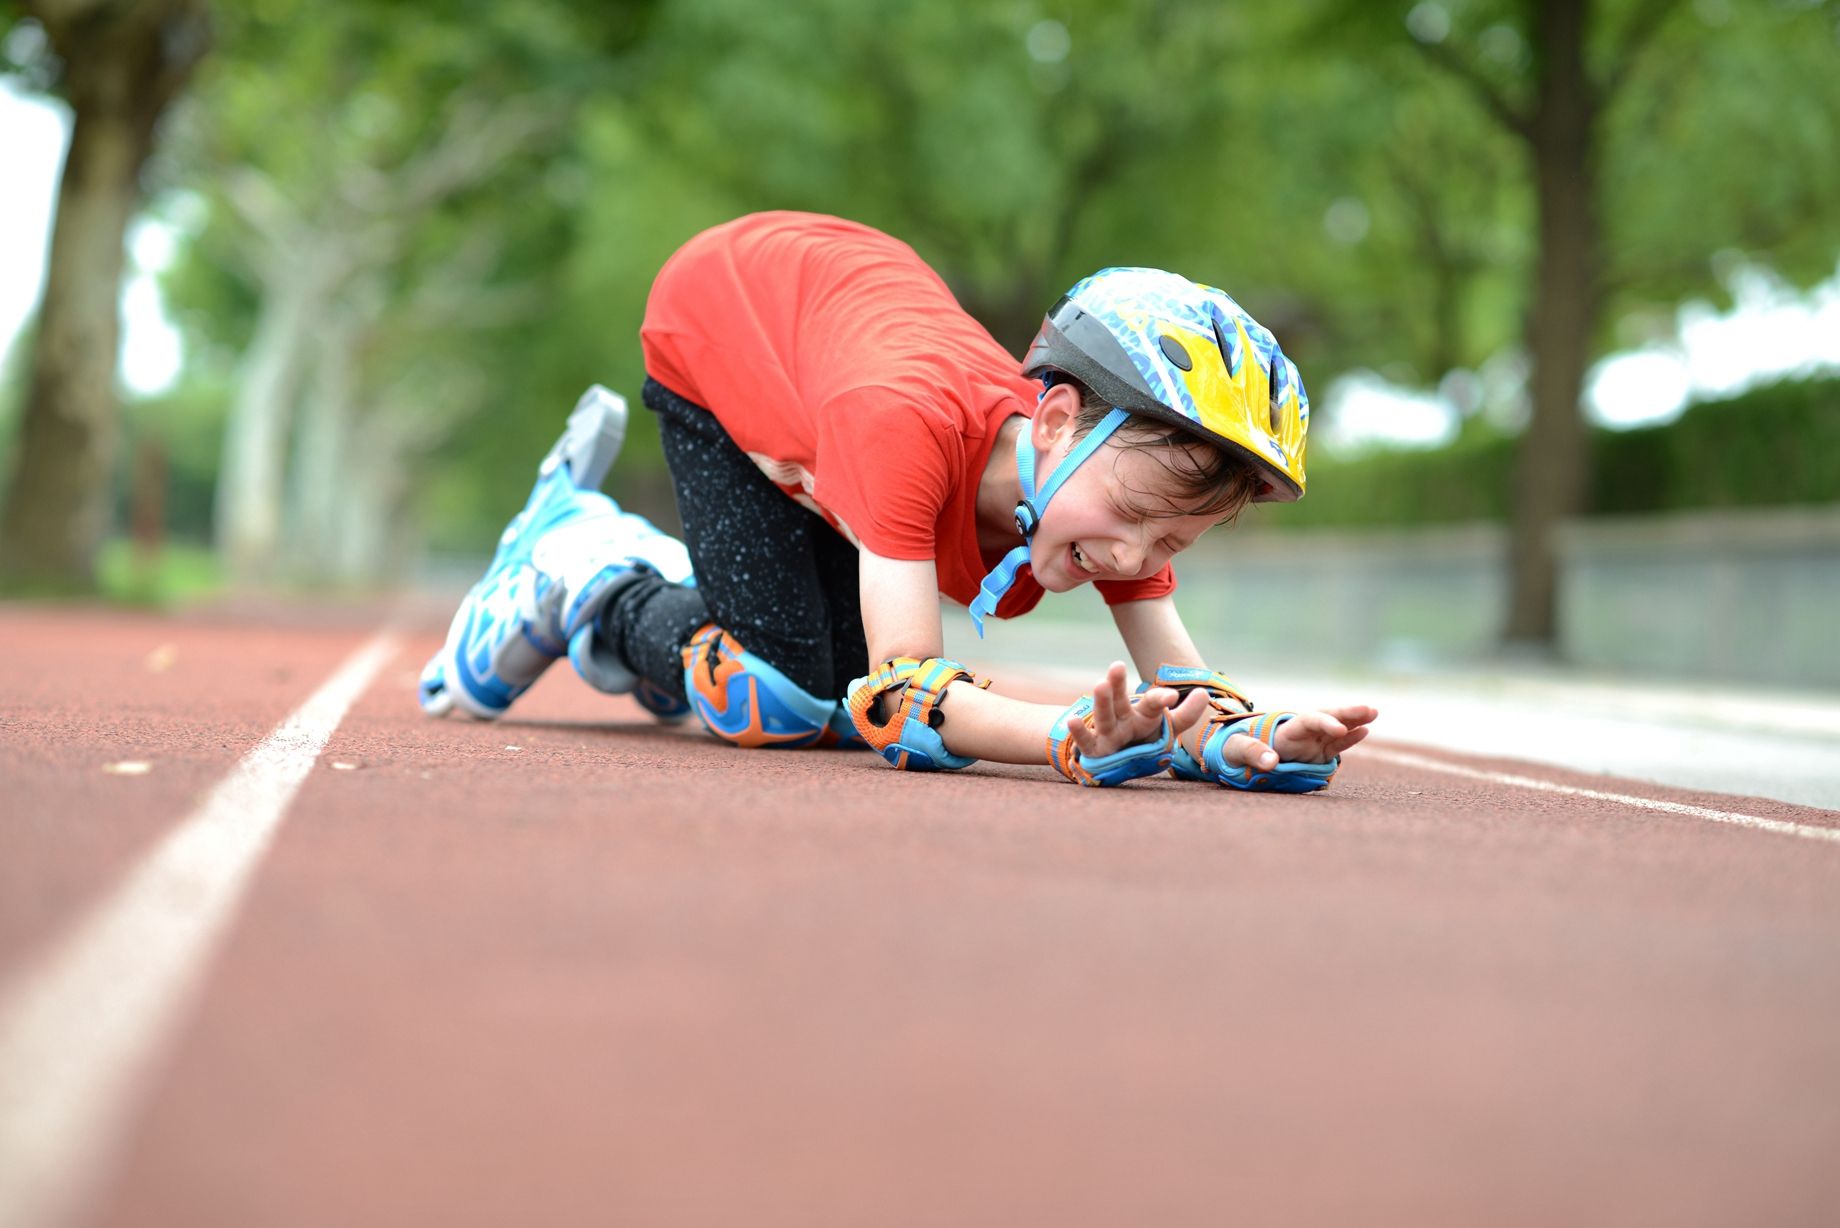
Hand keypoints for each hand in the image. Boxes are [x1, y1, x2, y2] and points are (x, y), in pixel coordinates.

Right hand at [1070, 661, 1211, 760]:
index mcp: (1143, 714)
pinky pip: (1085, 741)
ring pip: (1104, 716)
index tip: (1171, 697)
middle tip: (1117, 665)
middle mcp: (1123, 719)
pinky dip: (1079, 731)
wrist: (1116, 760)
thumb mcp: (1166, 729)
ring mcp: (1108, 733)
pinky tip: (1071, 719)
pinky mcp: (1094, 749)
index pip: (1152, 705)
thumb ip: (1185, 714)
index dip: (1161, 700)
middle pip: (1121, 701)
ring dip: (1102, 701)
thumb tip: (1204, 692)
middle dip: (1118, 685)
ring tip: (1100, 684)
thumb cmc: (1141, 741)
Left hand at [1217, 703, 1377, 770]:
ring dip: (1354, 721)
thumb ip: (1252, 752)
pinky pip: (1336, 744)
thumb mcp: (1235, 749)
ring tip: (1373, 713)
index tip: (1337, 729)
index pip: (1309, 721)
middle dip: (1347, 713)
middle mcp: (1302, 732)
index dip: (1324, 724)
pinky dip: (1350, 738)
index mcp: (1285, 729)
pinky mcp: (1317, 754)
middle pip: (1327, 717)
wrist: (1237, 753)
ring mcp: (1311, 741)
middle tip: (1368, 709)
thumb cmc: (1234, 748)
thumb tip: (1271, 762)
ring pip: (1337, 728)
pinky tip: (1365, 730)